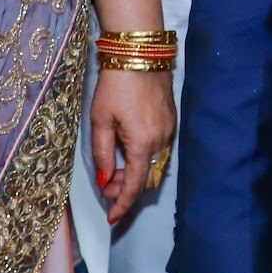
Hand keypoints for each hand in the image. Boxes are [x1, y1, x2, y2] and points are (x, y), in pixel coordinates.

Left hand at [89, 65, 176, 225]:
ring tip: (116, 175)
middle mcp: (161, 141)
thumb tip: (105, 179)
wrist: (140, 53)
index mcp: (142, 144)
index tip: (112, 218)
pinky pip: (160, 152)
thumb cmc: (115, 85)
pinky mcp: (171, 121)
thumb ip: (102, 152)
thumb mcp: (100, 120)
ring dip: (137, 176)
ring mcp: (169, 131)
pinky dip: (146, 161)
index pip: (134, 185)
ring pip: (155, 166)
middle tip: (108, 192)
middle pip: (147, 179)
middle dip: (127, 191)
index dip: (123, 204)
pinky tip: (131, 155)